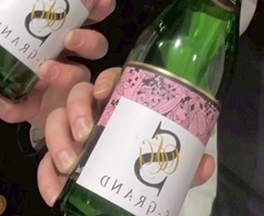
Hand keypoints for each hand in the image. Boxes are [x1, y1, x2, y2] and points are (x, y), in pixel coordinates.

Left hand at [0, 0, 114, 125]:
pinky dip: (17, 107)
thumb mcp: (10, 22)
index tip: (104, 0)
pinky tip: (7, 106)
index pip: (90, 17)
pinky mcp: (36, 113)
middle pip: (95, 47)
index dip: (100, 8)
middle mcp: (67, 57)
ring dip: (64, 73)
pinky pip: (32, 111)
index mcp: (62, 32)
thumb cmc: (8, 44)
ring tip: (42, 70)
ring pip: (78, 80)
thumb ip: (9, 1)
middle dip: (88, 41)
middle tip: (70, 38)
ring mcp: (58, 87)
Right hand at [38, 66, 214, 206]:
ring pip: (56, 120)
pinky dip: (46, 177)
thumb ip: (186, 164)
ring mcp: (72, 133)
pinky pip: (44, 162)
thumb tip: (206, 162)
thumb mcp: (167, 165)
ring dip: (58, 139)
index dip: (107, 80)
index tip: (107, 93)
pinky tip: (56, 192)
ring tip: (70, 163)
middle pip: (78, 93)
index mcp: (122, 103)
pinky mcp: (56, 160)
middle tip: (85, 133)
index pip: (112, 78)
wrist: (125, 198)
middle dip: (77, 109)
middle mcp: (94, 111)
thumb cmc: (146, 167)